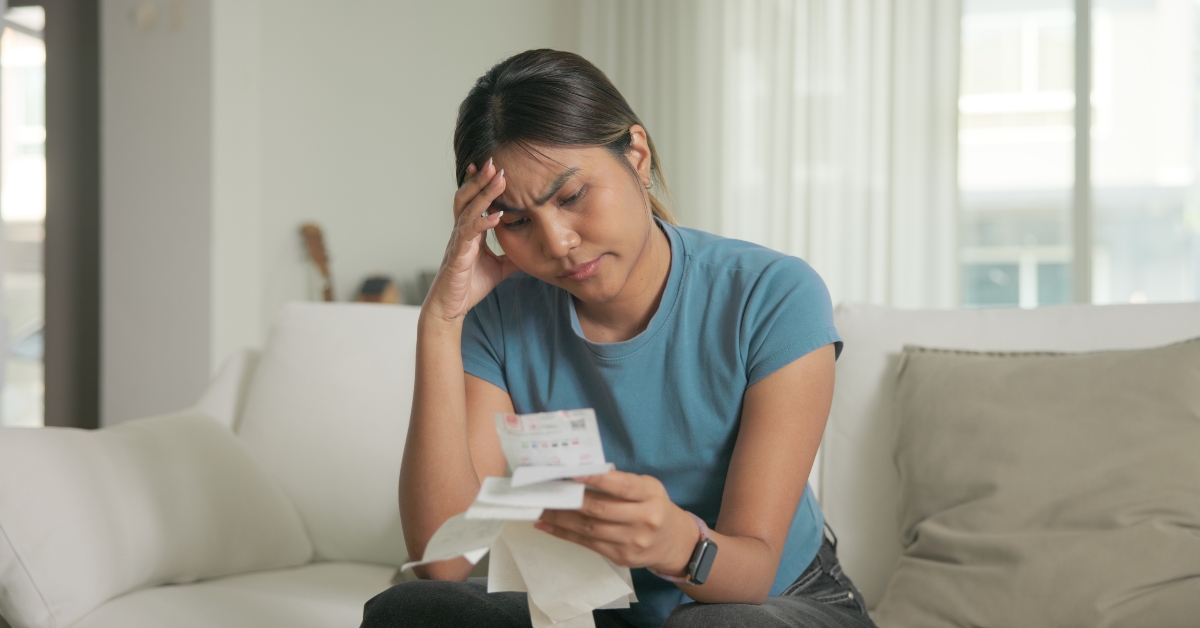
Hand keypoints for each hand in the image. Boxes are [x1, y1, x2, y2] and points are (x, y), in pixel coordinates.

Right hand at [423, 159, 518, 321]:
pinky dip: (482, 224)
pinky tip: (495, 216)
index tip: (494, 167)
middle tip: (494, 162)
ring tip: (498, 180)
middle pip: (467, 197)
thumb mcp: (499, 268)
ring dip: (483, 194)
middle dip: (480, 179)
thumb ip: (513, 256)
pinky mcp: (457, 257)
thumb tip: (534, 251)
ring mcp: (458, 243)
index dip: (482, 184)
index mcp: (470, 232)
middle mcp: (461, 232)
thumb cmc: (469, 286)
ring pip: (467, 211)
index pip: (474, 201)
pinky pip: (468, 235)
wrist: (451, 308)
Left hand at [534, 471, 699, 575]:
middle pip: (600, 510)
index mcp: (650, 495)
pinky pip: (587, 544)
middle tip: (545, 491)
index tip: (574, 474)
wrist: (674, 543)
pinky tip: (547, 525)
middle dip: (570, 500)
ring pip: (589, 529)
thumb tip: (582, 475)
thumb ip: (621, 483)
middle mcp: (644, 520)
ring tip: (539, 508)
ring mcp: (632, 542)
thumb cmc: (654, 506)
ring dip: (560, 518)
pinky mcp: (620, 557)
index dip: (598, 481)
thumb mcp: (648, 488)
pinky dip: (564, 533)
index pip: (622, 487)